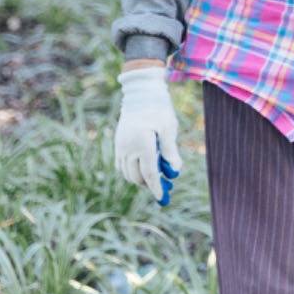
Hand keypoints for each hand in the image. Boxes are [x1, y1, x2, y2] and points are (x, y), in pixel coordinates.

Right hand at [114, 64, 181, 203]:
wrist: (140, 94)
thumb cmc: (159, 109)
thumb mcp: (169, 128)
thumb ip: (170, 151)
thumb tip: (175, 171)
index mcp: (142, 144)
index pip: (149, 173)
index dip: (156, 188)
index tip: (163, 199)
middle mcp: (128, 148)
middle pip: (137, 176)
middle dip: (150, 184)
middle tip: (167, 186)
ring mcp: (121, 146)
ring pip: (127, 173)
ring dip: (141, 178)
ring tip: (157, 177)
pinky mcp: (118, 144)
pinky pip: (122, 165)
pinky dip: (132, 171)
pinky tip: (145, 168)